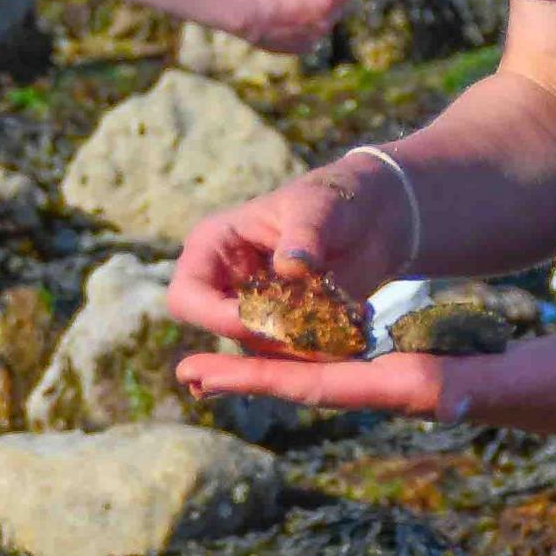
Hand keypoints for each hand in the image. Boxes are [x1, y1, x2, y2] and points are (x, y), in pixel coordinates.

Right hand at [163, 161, 411, 350]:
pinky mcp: (281, 329)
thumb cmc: (331, 200)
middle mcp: (223, 283)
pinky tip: (342, 333)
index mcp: (212, 247)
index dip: (216, 317)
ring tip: (335, 323)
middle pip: (217, 331)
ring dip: (292, 347)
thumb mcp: (318, 208)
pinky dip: (310, 352)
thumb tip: (290, 266)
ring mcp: (251, 310)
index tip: (264, 320)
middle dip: (259, 337)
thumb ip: (304, 236)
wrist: (369, 218)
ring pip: (254, 349)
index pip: (186, 297)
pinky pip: (285, 356)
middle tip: (309, 330)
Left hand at [175, 331, 555, 439]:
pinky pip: (354, 366)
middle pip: (307, 384)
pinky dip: (313, 359)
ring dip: (271, 369)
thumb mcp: (518, 377)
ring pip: (325, 375)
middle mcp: (399, 390)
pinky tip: (297, 351)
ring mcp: (409, 383)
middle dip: (247, 378)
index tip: (209, 371)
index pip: (321, 385)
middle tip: (185, 372)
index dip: (262, 377)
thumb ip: (479, 385)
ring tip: (220, 360)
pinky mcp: (424, 370)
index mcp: (409, 388)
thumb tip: (437, 396)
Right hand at [237, 0, 353, 55]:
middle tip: (317, 0)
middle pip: (337, 12)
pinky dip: (304, 34)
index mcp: (326, 0)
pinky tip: (291, 27)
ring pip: (322, 27)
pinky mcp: (304, 49)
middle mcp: (326, 21)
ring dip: (315, 20)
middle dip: (330, 6)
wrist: (253, 19)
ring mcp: (316, 37)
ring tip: (297, 12)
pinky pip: (310, 39)